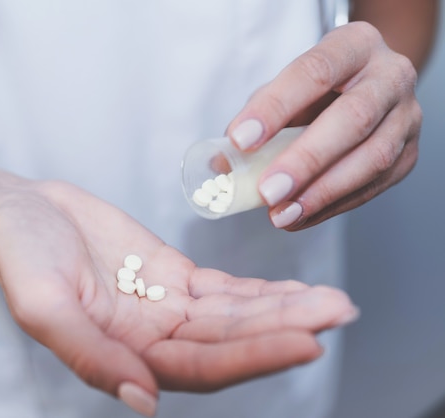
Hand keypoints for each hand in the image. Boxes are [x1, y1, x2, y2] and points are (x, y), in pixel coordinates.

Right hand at [0, 174, 357, 415]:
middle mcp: (151, 337)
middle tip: (337, 313)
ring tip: (332, 302)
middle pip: (229, 342)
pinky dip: (259, 292)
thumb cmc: (21, 254)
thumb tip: (144, 401)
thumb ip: (89, 353)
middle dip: (285, 329)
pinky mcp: (171, 275)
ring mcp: (165, 306)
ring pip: (234, 316)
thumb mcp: (42, 304)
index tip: (305, 340)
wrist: (20, 212)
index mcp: (123, 352)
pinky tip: (293, 292)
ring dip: (283, 310)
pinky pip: (222, 290)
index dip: (253, 357)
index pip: (200, 365)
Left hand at [227, 21, 420, 229]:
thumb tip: (221, 162)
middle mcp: (390, 76)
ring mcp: (406, 116)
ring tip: (282, 213)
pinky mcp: (409, 154)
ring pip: (373, 158)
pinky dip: (332, 206)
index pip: (315, 71)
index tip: (241, 139)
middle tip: (268, 190)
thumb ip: (255, 118)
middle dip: (306, 159)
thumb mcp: (286, 88)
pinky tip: (300, 216)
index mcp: (354, 46)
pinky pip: (375, 186)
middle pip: (353, 117)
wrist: (366, 89)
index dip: (276, 107)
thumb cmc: (319, 88)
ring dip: (322, 193)